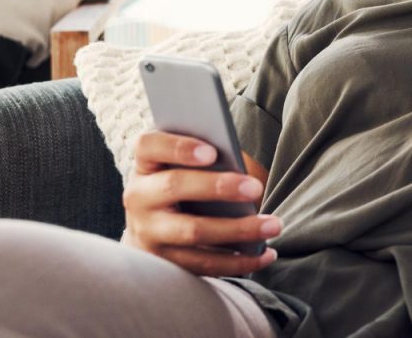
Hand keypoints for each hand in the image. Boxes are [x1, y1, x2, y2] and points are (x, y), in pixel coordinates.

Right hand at [121, 130, 280, 276]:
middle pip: (174, 186)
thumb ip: (205, 157)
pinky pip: (203, 264)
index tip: (212, 151)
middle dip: (218, 187)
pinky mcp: (165, 262)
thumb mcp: (184, 163)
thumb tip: (237, 164)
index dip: (179, 147)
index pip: (149, 146)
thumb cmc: (184, 180)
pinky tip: (265, 254)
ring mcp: (148, 232)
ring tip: (272, 225)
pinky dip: (238, 262)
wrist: (153, 225)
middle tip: (255, 188)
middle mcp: (139, 197)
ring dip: (238, 230)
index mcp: (145, 164)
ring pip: (193, 231)